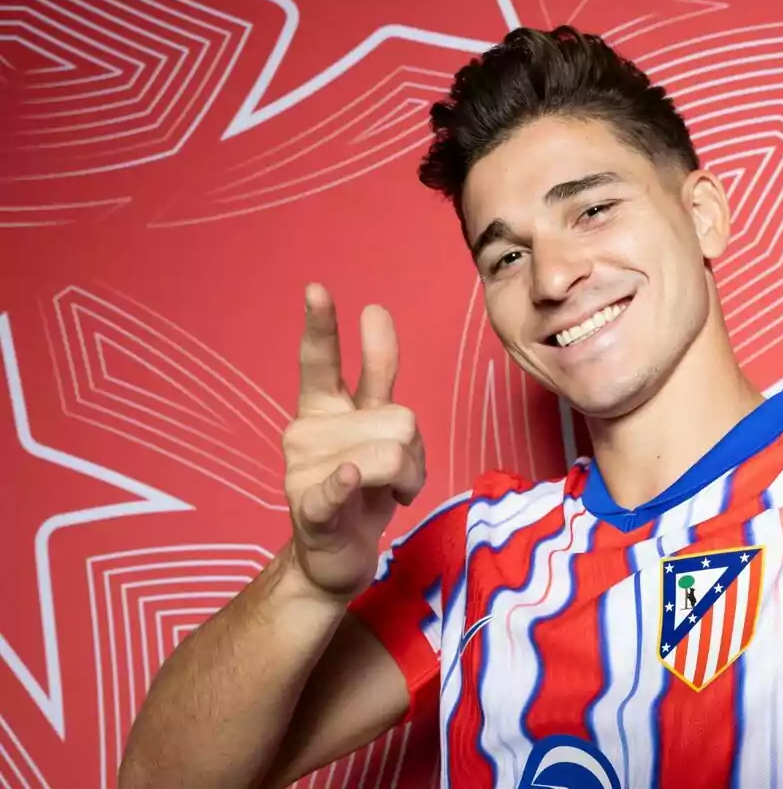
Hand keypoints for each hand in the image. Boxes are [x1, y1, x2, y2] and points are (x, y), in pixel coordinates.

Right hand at [281, 284, 425, 600]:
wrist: (337, 556)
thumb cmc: (365, 487)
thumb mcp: (377, 425)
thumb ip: (377, 372)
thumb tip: (375, 310)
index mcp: (321, 408)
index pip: (319, 361)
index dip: (321, 325)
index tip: (317, 288)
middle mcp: (306, 433)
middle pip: (399, 419)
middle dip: (417, 451)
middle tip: (399, 477)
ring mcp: (303, 471)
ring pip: (395, 452)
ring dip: (411, 479)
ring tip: (389, 496)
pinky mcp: (312, 509)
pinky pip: (342, 483)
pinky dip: (349, 482)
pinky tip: (348, 478)